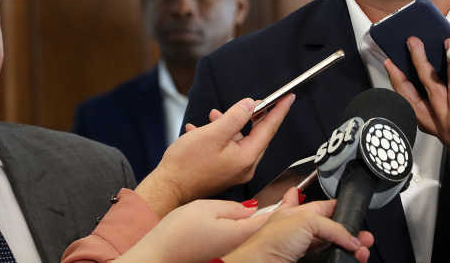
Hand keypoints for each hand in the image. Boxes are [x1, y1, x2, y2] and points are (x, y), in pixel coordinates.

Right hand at [117, 199, 271, 262]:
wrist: (154, 255)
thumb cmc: (175, 235)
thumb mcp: (207, 209)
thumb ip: (233, 207)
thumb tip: (251, 208)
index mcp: (239, 232)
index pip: (270, 217)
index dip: (284, 205)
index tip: (295, 195)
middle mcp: (235, 242)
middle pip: (260, 223)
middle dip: (272, 209)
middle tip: (285, 195)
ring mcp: (224, 246)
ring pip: (247, 226)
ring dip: (257, 214)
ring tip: (263, 201)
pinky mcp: (214, 247)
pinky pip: (233, 231)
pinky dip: (240, 220)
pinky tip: (237, 212)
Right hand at [136, 94, 293, 217]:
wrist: (167, 189)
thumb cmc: (186, 165)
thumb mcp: (212, 134)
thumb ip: (234, 117)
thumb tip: (250, 104)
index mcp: (246, 157)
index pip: (269, 129)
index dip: (278, 111)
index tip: (288, 98)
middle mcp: (245, 167)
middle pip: (257, 136)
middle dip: (252, 117)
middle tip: (251, 102)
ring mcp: (235, 172)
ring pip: (240, 141)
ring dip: (230, 126)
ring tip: (214, 116)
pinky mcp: (224, 173)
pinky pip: (228, 149)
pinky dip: (220, 137)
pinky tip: (202, 130)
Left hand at [221, 199, 373, 262]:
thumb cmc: (269, 243)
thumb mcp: (305, 221)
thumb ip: (331, 226)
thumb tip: (351, 239)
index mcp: (296, 214)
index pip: (325, 207)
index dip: (342, 209)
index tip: (358, 214)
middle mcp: (300, 233)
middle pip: (332, 231)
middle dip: (351, 234)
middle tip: (365, 239)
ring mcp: (303, 253)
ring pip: (332, 249)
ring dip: (350, 249)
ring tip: (362, 252)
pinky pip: (327, 261)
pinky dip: (340, 260)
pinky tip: (350, 259)